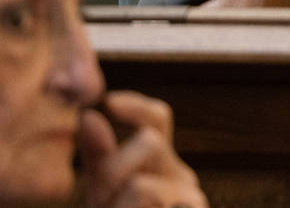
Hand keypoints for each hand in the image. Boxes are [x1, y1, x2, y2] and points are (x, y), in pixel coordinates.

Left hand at [78, 91, 206, 207]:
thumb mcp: (101, 188)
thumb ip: (98, 155)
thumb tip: (88, 114)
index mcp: (162, 162)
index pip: (158, 118)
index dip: (136, 106)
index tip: (108, 102)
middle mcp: (182, 175)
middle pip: (150, 144)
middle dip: (114, 170)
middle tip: (101, 197)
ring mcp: (191, 198)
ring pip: (142, 185)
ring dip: (118, 202)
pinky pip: (147, 199)